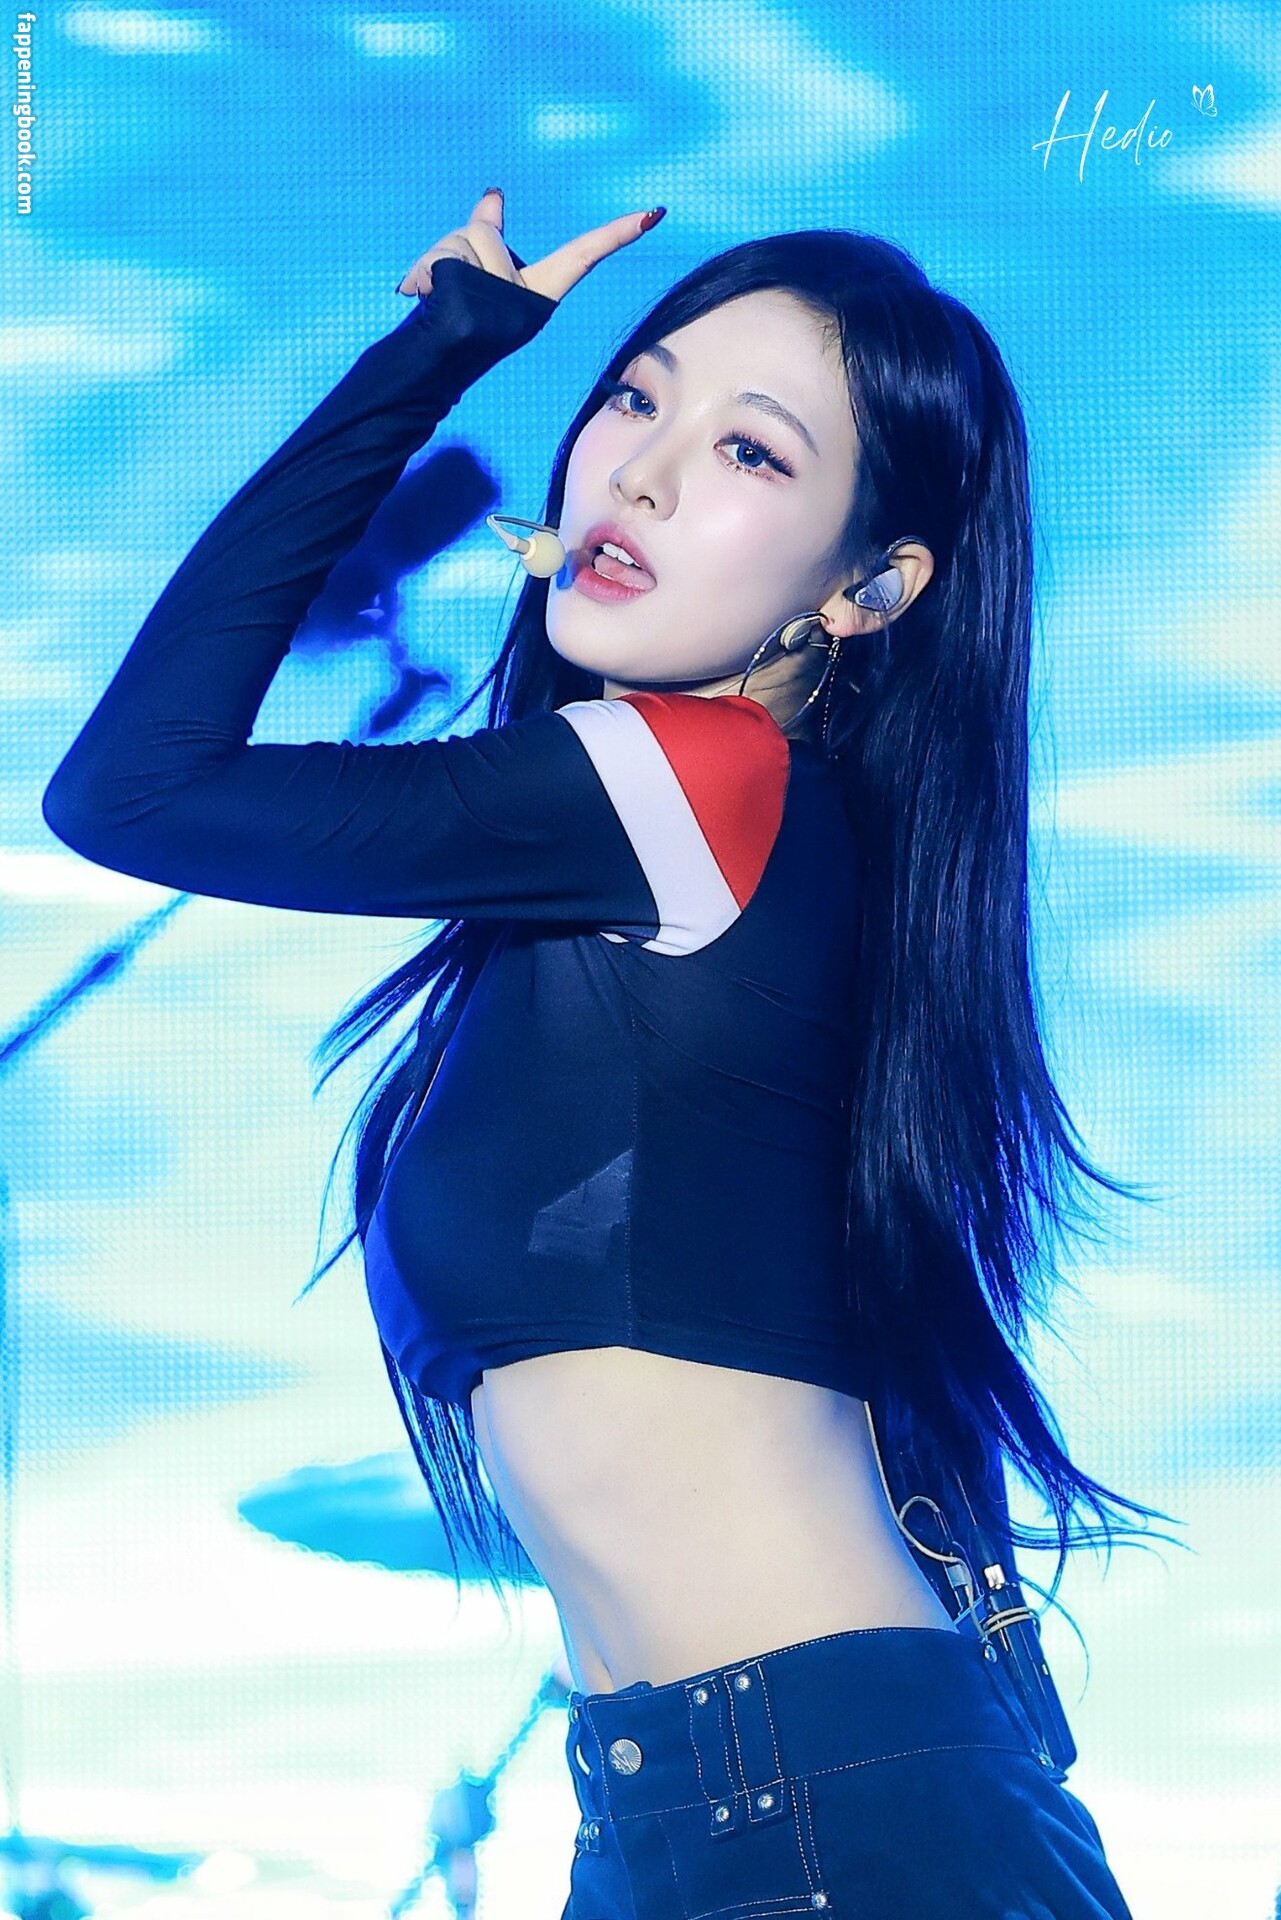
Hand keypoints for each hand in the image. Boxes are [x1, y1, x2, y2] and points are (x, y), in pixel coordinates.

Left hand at [395, 188, 664, 305]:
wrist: (429, 369)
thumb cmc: (453, 323)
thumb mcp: (476, 274)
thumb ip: (488, 231)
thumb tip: (493, 193)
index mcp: (536, 294)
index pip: (582, 257)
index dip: (616, 235)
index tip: (652, 214)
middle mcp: (525, 302)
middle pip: (484, 232)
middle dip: (455, 245)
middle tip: (444, 287)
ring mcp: (499, 305)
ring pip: (459, 242)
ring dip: (433, 260)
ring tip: (430, 295)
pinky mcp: (471, 308)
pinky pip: (442, 262)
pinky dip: (421, 272)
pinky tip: (418, 296)